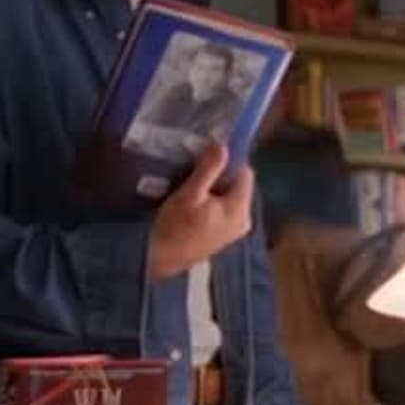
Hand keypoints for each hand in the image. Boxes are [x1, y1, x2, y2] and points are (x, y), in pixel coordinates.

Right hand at [147, 142, 253, 280]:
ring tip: (190, 189)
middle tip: (194, 174)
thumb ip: (209, 169)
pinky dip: (210, 203)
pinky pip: (222, 210)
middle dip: (218, 176)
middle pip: (237, 185)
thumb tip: (223, 146)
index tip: (206, 159)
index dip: (228, 162)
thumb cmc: (174, 226)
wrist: (159, 259)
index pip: (245, 173)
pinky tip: (191, 205)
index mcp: (239, 210)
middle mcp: (243, 221)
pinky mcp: (222, 236)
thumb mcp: (190, 193)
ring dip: (212, 189)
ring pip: (228, 197)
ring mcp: (233, 231)